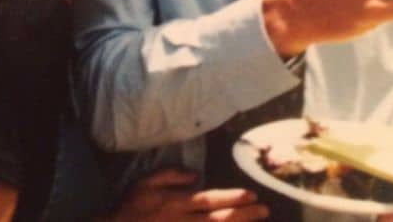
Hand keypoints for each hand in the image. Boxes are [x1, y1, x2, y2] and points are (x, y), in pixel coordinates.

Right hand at [106, 168, 268, 219]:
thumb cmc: (128, 208)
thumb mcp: (144, 182)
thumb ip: (170, 175)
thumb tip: (194, 174)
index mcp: (176, 202)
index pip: (210, 199)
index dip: (232, 198)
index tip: (251, 195)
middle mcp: (183, 221)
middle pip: (219, 219)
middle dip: (244, 214)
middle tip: (264, 210)